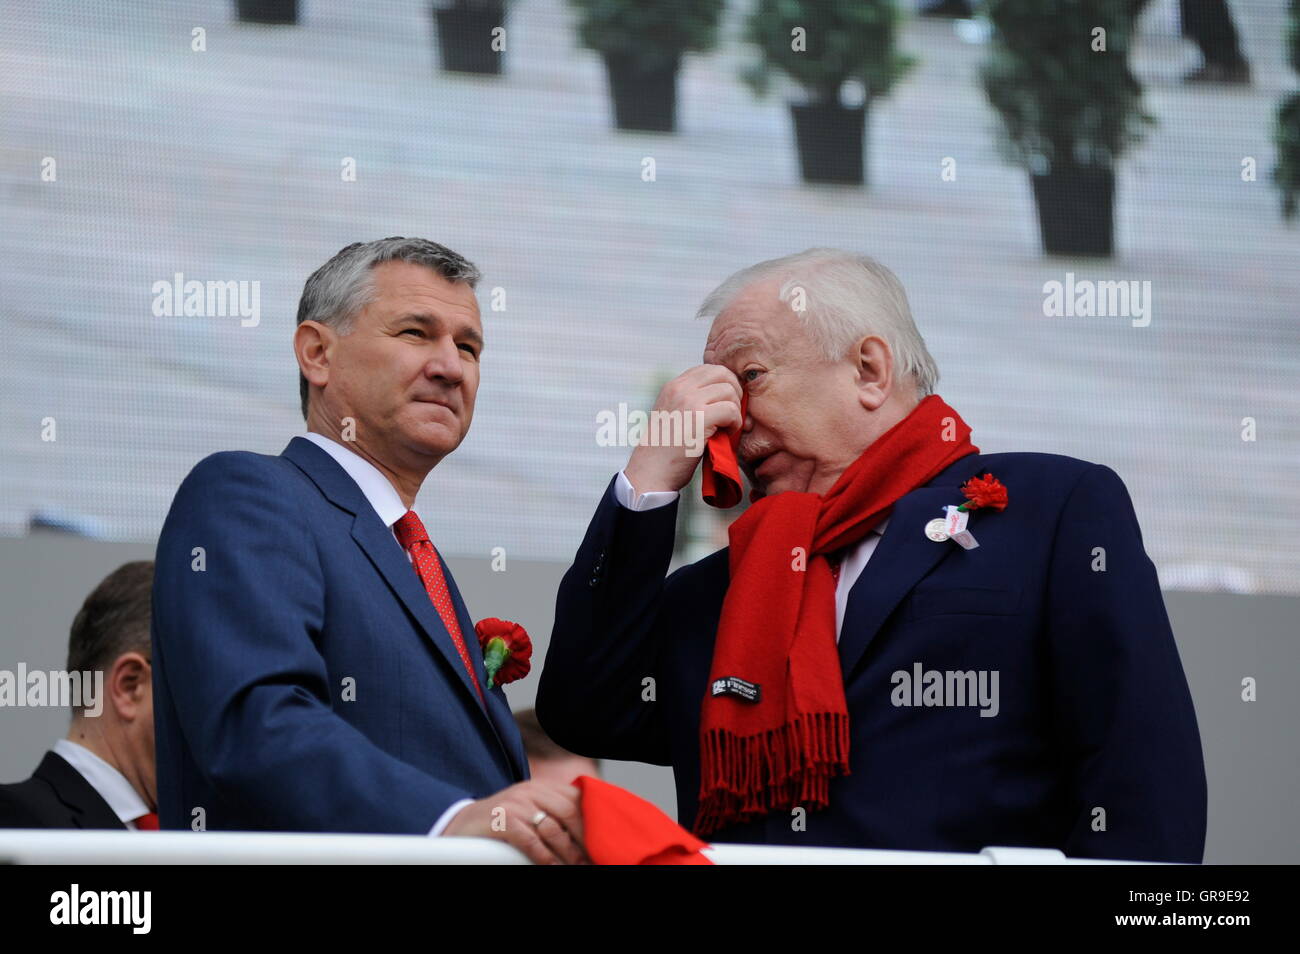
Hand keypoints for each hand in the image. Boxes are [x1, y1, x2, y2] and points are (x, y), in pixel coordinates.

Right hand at [441, 780, 589, 864]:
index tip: (603, 837)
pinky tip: (552, 867)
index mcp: (542, 786)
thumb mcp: (530, 810)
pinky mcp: (502, 819)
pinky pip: (530, 840)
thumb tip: (585, 832)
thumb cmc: (503, 821)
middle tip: (592, 857)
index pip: (576, 796)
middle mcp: (531, 790)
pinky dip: (545, 856)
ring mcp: (516, 803)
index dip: (593, 817)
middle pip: (569, 811)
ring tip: (577, 865)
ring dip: (568, 852)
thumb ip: (553, 812)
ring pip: (552, 828)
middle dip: (584, 837)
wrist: (462, 824)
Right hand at [623, 364, 743, 494]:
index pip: (708, 368)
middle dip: (734, 392)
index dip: (724, 384)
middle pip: (723, 373)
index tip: (725, 403)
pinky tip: (727, 434)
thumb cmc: (665, 451)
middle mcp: (680, 388)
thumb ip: (691, 401)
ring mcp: (689, 401)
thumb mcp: (673, 415)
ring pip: (730, 390)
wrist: (650, 473)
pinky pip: (731, 409)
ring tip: (727, 427)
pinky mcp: (699, 417)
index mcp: (673, 386)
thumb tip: (725, 394)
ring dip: (735, 410)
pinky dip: (735, 423)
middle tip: (732, 413)